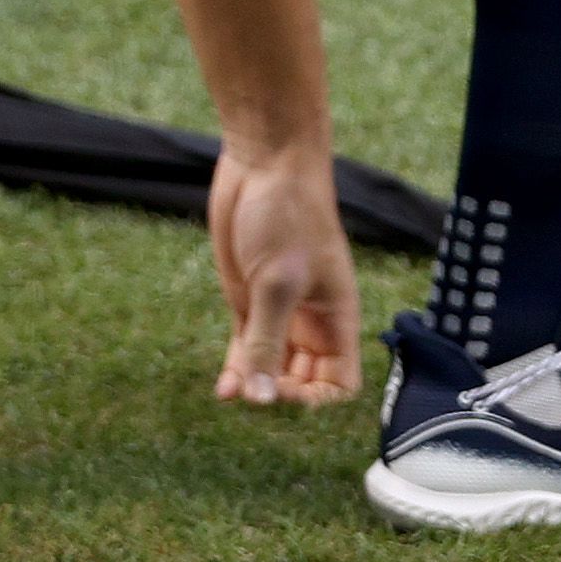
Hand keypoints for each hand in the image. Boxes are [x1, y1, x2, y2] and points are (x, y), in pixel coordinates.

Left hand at [208, 144, 361, 405]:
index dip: (316, 399)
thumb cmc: (288, 215)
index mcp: (336, 319)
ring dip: (254, 386)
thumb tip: (261, 399)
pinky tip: (222, 388)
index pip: (339, 383)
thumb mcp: (276, 283)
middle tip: (253, 394)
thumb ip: (266, 343)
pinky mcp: (249, 299)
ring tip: (230, 395)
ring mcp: (278, 311)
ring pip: (270, 368)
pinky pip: (246, 347)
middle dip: (280, 396)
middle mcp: (311, 322)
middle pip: (304, 382)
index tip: (282, 391)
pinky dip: (236, 368)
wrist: (265, 162)